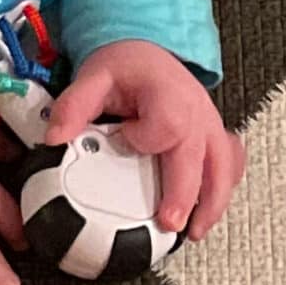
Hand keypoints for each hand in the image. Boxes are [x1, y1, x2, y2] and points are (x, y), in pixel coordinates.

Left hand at [45, 40, 244, 239]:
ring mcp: (211, 125)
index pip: (166, 127)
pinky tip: (207, 211)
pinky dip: (223, 189)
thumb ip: (74, 106)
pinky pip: (231, 164)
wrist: (147, 51)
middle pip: (202, 158)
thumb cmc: (125, 66)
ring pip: (225, 167)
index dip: (146, 139)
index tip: (126, 140)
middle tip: (169, 225)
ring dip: (212, 202)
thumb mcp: (93, 78)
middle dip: (187, 195)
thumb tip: (54, 138)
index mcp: (169, 96)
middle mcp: (198, 112)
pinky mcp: (215, 136)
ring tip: (193, 233)